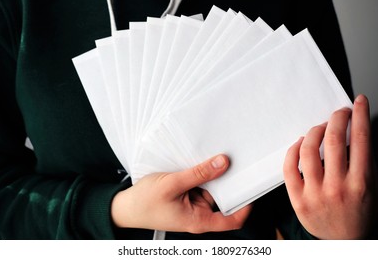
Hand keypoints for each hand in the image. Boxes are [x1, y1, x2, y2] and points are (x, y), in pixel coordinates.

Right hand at [111, 155, 251, 232]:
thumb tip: (222, 163)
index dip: (246, 205)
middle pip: (224, 199)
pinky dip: (203, 174)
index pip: (233, 219)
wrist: (126, 206)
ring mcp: (193, 204)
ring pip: (212, 189)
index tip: (251, 185)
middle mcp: (199, 214)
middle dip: (229, 182)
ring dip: (214, 176)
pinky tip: (202, 162)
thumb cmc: (145, 203)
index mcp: (199, 220)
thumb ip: (198, 174)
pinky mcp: (187, 195)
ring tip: (217, 158)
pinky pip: (201, 184)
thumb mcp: (172, 184)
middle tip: (236, 162)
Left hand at [283, 94, 377, 238]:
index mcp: (361, 183)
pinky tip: (299, 143)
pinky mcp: (297, 199)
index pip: (361, 139)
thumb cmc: (359, 211)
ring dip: (314, 131)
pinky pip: (289, 167)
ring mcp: (315, 193)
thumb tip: (354, 129)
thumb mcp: (372, 186)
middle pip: (333, 140)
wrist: (344, 241)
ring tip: (320, 128)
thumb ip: (364, 159)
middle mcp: (338, 187)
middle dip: (337, 118)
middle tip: (339, 113)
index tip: (358, 102)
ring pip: (308, 150)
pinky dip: (293, 150)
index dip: (360, 115)